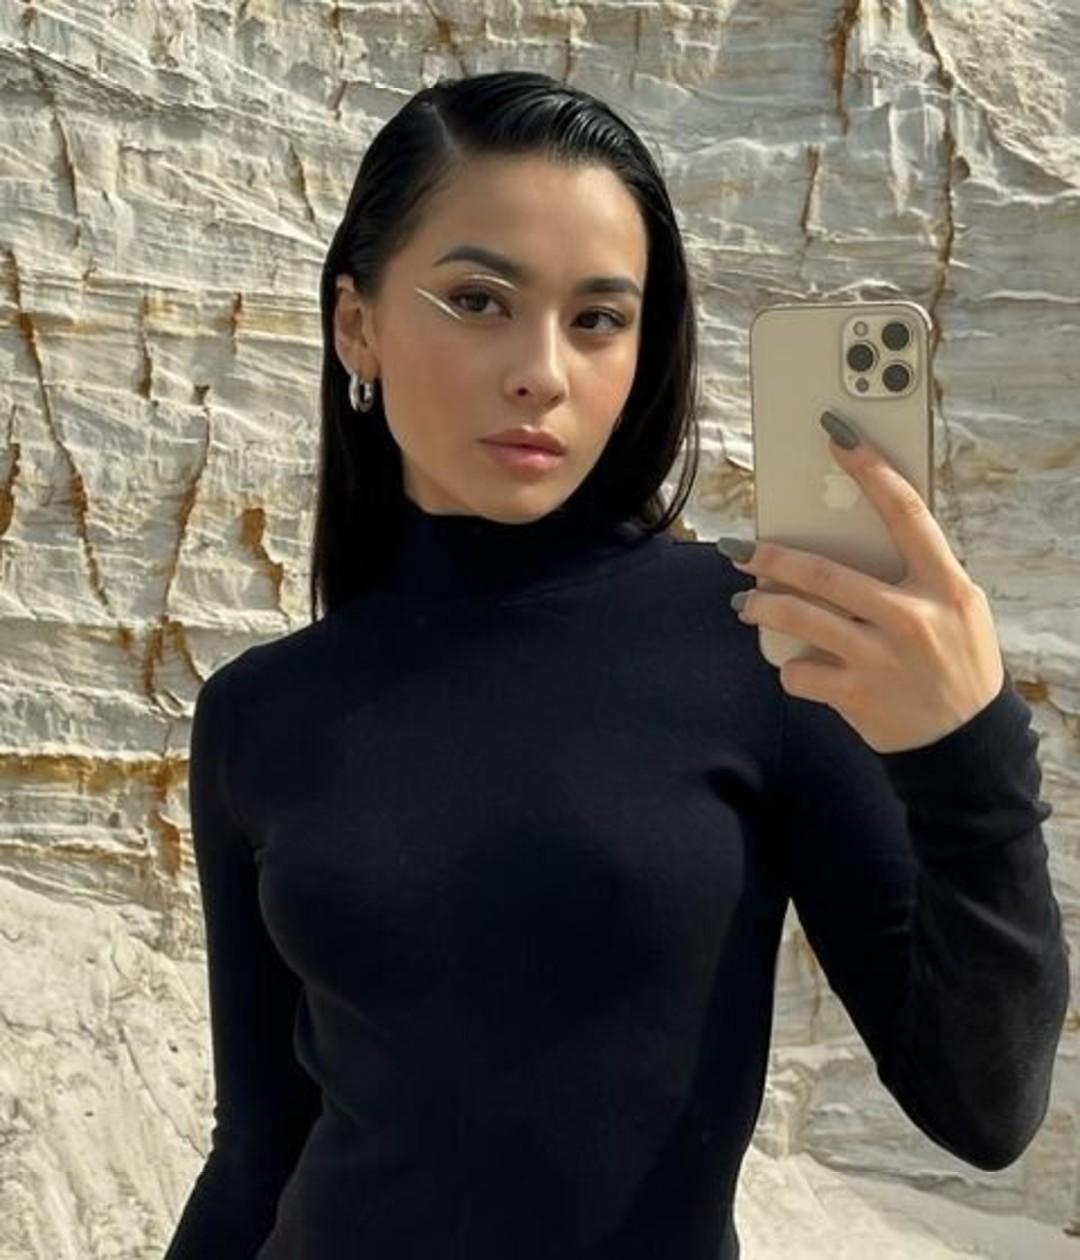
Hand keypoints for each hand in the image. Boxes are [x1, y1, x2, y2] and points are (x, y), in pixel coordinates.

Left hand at [724, 410, 1006, 753]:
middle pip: (825, 572)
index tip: (837, 434)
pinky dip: (790, 667)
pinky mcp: (857, 695)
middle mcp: (912, 617)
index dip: (871, 469)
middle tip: (738, 548)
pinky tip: (795, 666)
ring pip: (800, 618)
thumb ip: (916, 575)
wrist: (966, 743)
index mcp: (944, 585)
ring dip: (762, 606)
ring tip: (745, 602)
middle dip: (771, 557)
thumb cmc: (958, 663)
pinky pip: (800, 672)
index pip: (906, 513)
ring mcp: (881, 658)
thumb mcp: (958, 610)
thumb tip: (855, 540)